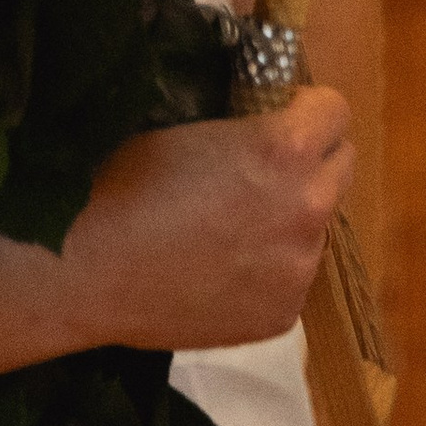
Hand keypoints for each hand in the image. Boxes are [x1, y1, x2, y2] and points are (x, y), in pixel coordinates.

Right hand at [65, 86, 353, 353]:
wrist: (84, 268)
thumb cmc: (123, 181)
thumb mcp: (191, 126)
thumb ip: (245, 124)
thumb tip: (265, 116)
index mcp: (287, 149)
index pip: (336, 111)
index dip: (303, 109)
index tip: (275, 117)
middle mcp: (308, 208)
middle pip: (341, 167)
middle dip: (308, 162)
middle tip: (258, 174)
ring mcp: (299, 269)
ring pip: (316, 229)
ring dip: (288, 221)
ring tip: (226, 233)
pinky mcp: (282, 316)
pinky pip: (290, 279)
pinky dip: (265, 273)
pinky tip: (216, 274)